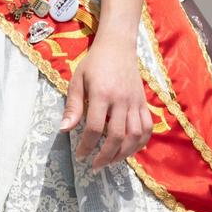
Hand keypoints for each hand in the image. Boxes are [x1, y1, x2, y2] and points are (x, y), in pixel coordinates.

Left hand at [60, 38, 153, 169]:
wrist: (118, 45)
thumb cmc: (94, 63)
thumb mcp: (77, 81)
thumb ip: (73, 106)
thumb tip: (64, 130)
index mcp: (101, 94)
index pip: (94, 127)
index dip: (86, 146)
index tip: (80, 156)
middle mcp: (121, 100)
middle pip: (116, 136)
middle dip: (105, 156)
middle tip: (95, 165)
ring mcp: (135, 102)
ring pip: (135, 135)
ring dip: (123, 153)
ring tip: (111, 161)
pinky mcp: (144, 103)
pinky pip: (147, 127)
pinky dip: (140, 142)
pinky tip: (130, 150)